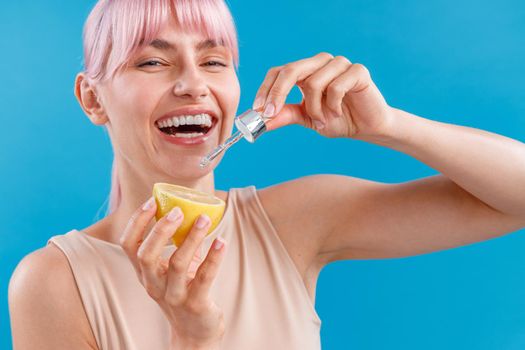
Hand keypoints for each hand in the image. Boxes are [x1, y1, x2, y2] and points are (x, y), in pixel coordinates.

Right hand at [120, 198, 226, 348]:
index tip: (152, 202)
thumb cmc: (184, 290)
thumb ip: (176, 243)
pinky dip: (213, 257)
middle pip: (146, 255)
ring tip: (204, 219)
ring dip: (192, 238)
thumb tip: (189, 207)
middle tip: (178, 210)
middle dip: (160, 230)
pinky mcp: (196, 304)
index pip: (129, 245)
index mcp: (145, 273)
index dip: (137, 222)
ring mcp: (174, 296)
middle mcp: (154, 285)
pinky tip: (221, 241)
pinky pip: (205, 277)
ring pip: (177, 264)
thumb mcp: (173, 268)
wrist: (195, 332)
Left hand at [252, 52, 393, 139]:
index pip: (278, 72)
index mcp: (305, 71)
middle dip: (277, 94)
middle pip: (290, 70)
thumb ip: (284, 115)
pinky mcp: (357, 70)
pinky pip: (336, 87)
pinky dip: (333, 106)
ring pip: (313, 83)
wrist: (366, 127)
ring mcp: (339, 64)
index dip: (266, 89)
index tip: (257, 110)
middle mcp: (320, 62)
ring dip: (314, 109)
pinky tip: (338, 113)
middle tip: (270, 114)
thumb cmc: (336, 119)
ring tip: (322, 121)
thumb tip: (261, 120)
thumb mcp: (305, 118)